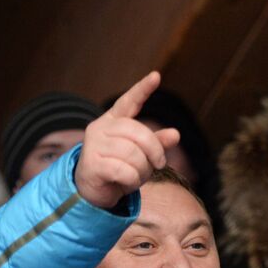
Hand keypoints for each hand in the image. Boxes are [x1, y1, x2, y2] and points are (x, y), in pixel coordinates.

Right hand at [75, 71, 179, 208]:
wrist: (92, 191)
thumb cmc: (118, 167)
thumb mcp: (140, 154)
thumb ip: (156, 143)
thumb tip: (175, 134)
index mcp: (112, 120)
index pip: (129, 101)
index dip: (142, 89)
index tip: (156, 76)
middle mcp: (100, 128)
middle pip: (138, 132)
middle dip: (154, 150)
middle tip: (159, 164)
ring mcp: (93, 146)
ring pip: (132, 154)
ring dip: (142, 169)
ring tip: (137, 175)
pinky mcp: (92, 165)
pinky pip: (124, 171)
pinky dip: (133, 180)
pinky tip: (128, 183)